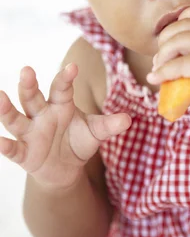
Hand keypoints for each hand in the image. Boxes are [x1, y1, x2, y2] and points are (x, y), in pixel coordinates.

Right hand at [0, 64, 130, 190]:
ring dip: (7, 108)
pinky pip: (12, 148)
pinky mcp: (23, 153)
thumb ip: (109, 125)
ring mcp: (30, 133)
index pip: (61, 88)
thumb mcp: (96, 133)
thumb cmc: (79, 142)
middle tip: (27, 70)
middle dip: (29, 85)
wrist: (66, 169)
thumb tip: (129, 120)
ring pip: (15, 118)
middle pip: (32, 97)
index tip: (73, 67)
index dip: (66, 78)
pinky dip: (4, 145)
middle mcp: (41, 115)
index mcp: (60, 105)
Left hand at [147, 6, 189, 122]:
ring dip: (162, 55)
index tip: (170, 37)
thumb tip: (160, 57)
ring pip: (178, 41)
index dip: (181, 17)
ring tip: (157, 69)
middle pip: (183, 25)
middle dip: (165, 40)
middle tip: (159, 59)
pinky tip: (154, 79)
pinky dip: (162, 72)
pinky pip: (178, 64)